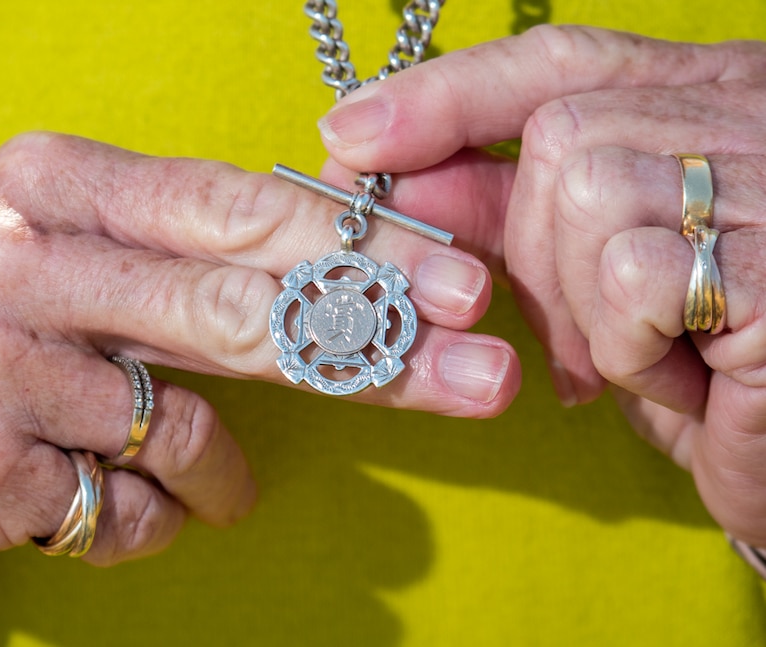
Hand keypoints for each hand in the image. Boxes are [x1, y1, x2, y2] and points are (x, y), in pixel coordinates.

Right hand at [0, 132, 518, 564]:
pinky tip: (127, 496)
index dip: (360, 249)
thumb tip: (338, 260)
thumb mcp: (63, 239)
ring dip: (226, 468)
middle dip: (376, 350)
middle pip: (243, 311)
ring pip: (193, 426)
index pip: (242, 210)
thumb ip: (186, 245)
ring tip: (222, 478)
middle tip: (477, 374)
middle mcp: (27, 262)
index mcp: (60, 183)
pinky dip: (162, 513)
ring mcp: (3, 368)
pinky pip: (137, 506)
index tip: (456, 280)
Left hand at [317, 25, 765, 544]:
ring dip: (588, 309)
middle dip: (534, 251)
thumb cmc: (705, 371)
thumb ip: (518, 218)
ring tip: (650, 359)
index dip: (452, 95)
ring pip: (588, 195)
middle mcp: (750, 122)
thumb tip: (395, 172)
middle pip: (561, 134)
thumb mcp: (601, 282)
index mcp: (712, 108)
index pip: (564, 61)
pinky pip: (633, 277)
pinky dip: (631, 349)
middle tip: (576, 338)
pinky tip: (691, 381)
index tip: (353, 136)